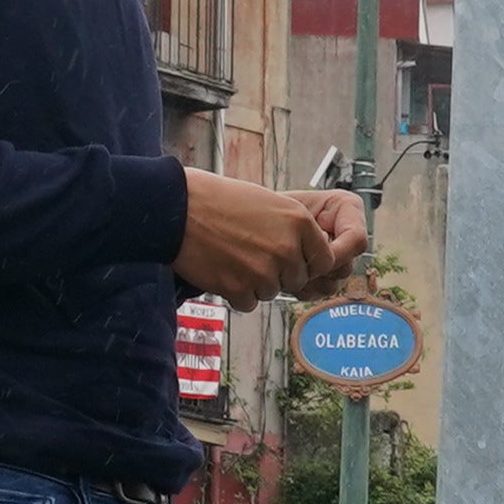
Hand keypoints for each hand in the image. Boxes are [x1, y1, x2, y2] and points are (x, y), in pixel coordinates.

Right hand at [176, 174, 370, 304]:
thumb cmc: (221, 201)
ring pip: (272, 292)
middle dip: (278, 272)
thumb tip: (310, 256)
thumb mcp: (270, 204)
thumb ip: (295, 230)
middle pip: (296, 279)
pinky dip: (236, 292)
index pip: (324, 261)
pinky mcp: (239, 289)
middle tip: (251, 254)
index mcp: (299, 223)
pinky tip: (222, 269)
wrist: (180, 208)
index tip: (290, 258)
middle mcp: (287, 248)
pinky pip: (249, 303)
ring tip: (233, 256)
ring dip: (255, 282)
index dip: (307, 262)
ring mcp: (264, 271)